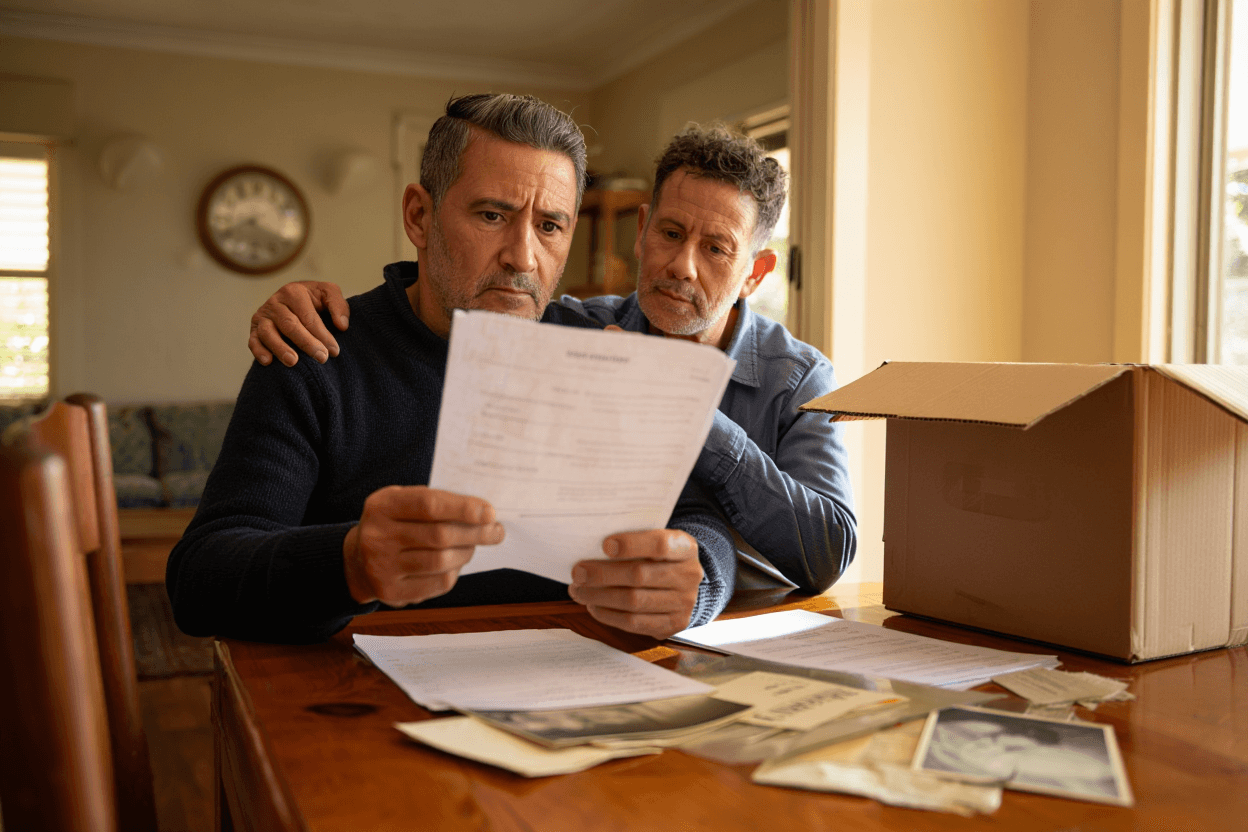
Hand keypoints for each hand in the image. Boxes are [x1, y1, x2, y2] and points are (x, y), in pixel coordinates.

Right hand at [249, 281, 350, 366]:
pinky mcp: (254, 329)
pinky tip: (268, 362)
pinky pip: (253, 340)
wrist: (294, 299)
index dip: (322, 334)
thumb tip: (341, 326)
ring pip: (268, 332)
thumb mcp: (329, 293)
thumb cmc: (315, 299)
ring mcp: (262, 316)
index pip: (309, 316)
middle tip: (322, 358)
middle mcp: (275, 302)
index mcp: (293, 292)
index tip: (334, 351)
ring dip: (280, 348)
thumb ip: (338, 305)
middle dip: (306, 343)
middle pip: (290, 325)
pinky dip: (259, 351)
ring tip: (293, 362)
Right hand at [343, 486, 503, 606]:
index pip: (429, 505)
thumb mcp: (404, 502)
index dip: (463, 509)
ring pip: (442, 561)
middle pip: (439, 535)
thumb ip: (439, 502)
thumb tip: (485, 515)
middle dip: (476, 533)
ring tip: (473, 545)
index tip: (490, 513)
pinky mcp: (391, 592)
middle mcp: (377, 536)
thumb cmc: (394, 524)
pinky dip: (455, 571)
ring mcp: (381, 567)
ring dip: (467, 552)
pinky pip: (438, 582)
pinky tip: (456, 562)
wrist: (358, 560)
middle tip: (496, 531)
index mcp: (382, 506)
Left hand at [568, 530, 702, 638]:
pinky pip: (635, 623)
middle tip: (577, 572)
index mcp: (685, 547)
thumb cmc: (660, 558)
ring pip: (634, 602)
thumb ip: (632, 542)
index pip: (660, 544)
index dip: (632, 545)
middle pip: (640, 575)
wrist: (684, 584)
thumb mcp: (655, 541)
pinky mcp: (673, 624)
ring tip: (579, 591)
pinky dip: (609, 615)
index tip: (605, 545)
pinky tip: (593, 606)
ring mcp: (684, 602)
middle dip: (603, 574)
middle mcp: (689, 575)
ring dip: (600, 597)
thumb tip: (591, 548)